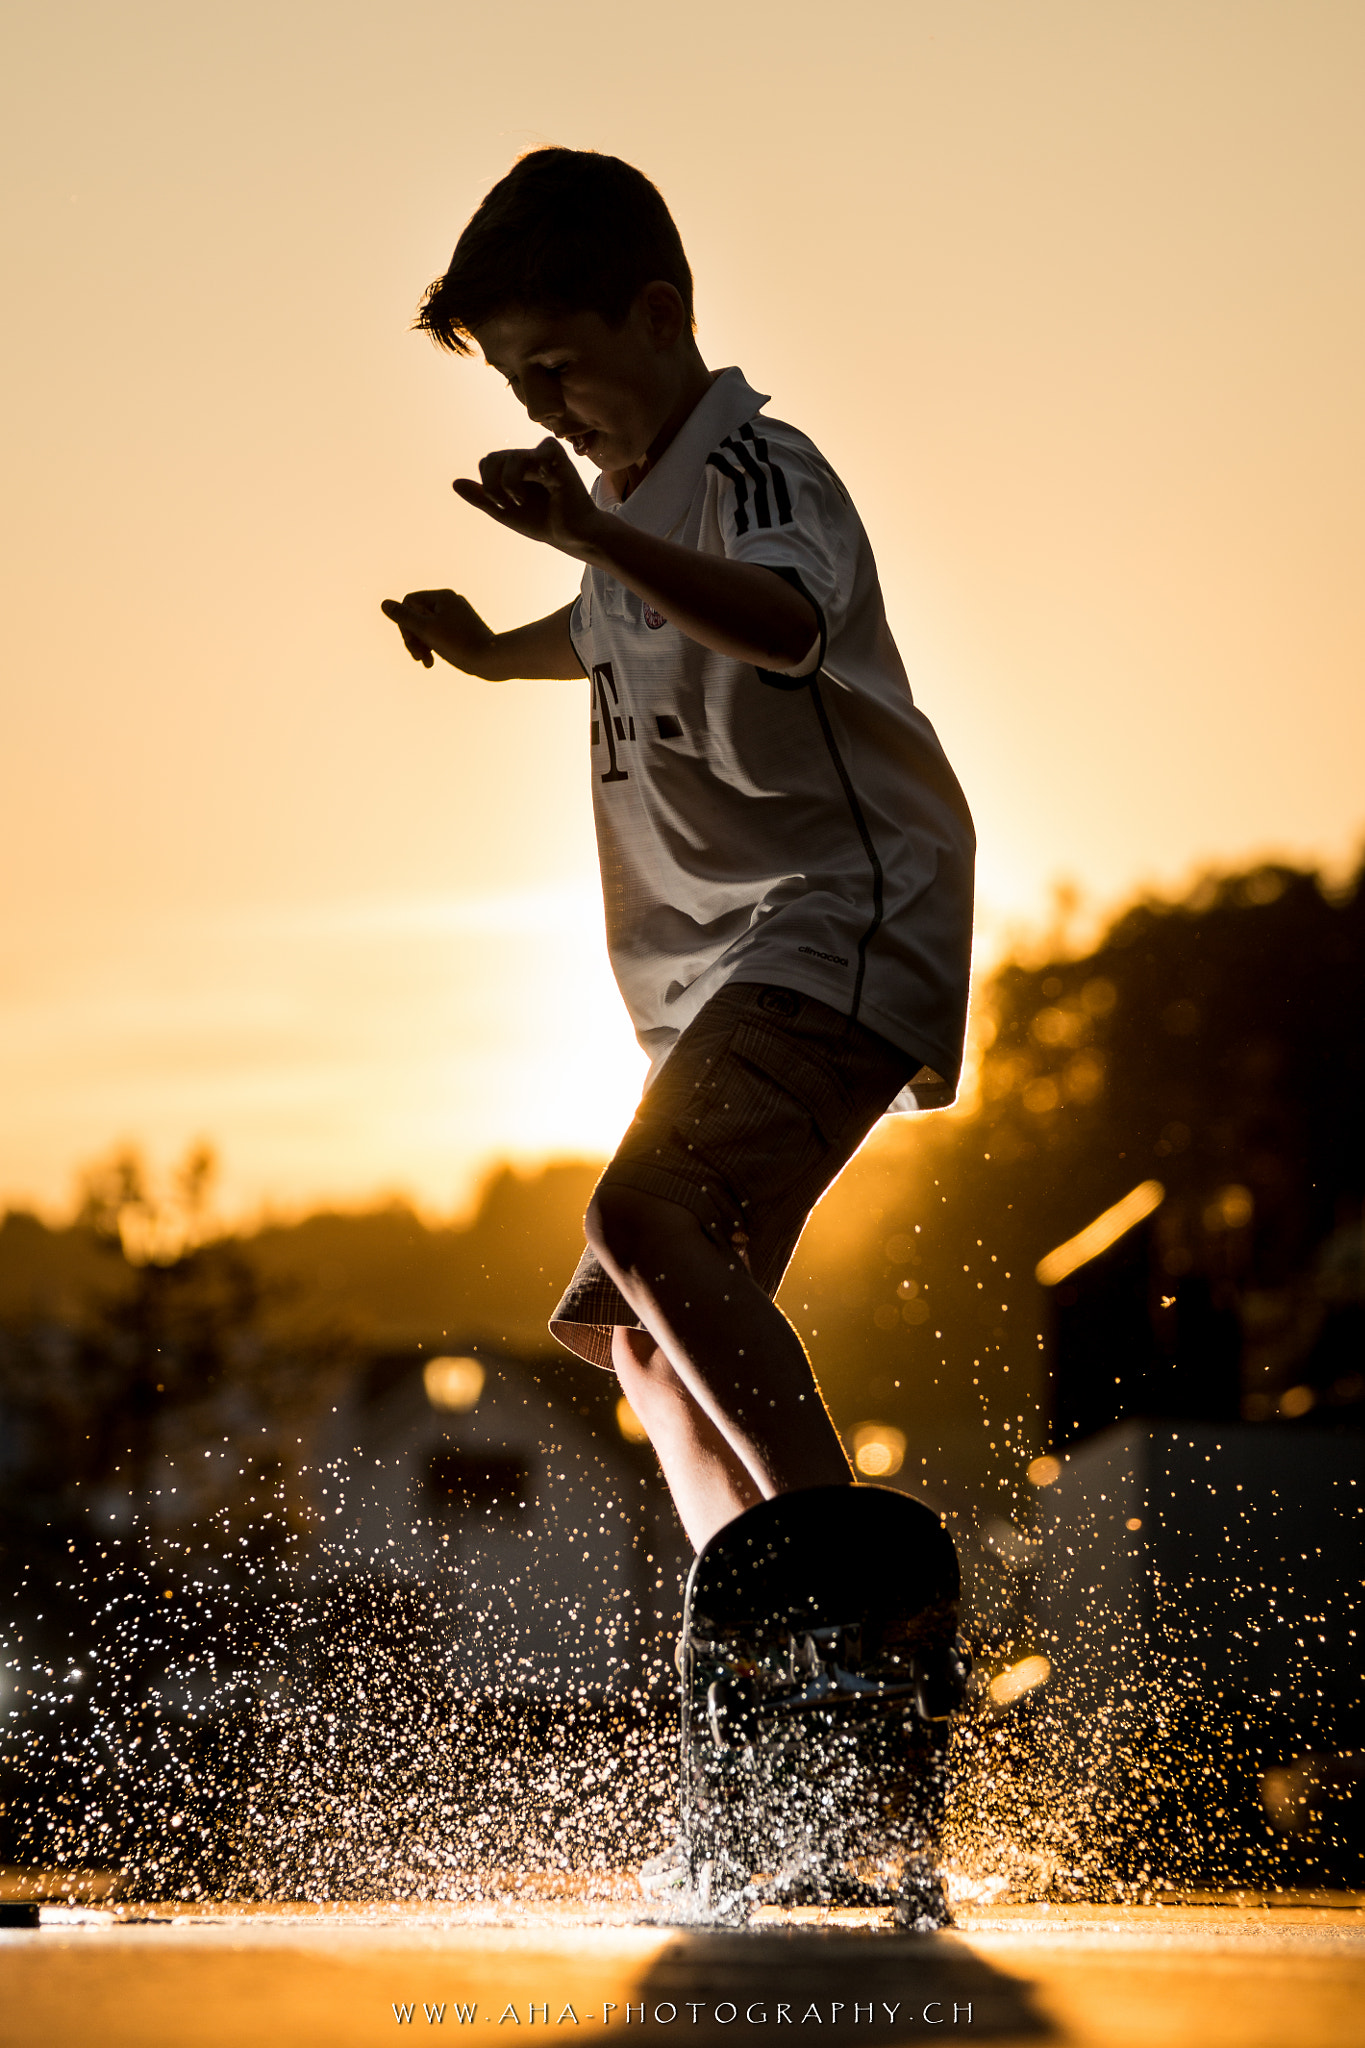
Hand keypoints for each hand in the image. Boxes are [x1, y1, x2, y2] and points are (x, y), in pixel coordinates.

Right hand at [379, 589, 493, 672]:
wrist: (492, 659)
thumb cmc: (459, 644)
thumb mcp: (426, 630)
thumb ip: (404, 617)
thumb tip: (384, 604)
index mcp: (442, 597)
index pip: (409, 602)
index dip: (404, 622)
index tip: (411, 641)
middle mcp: (451, 602)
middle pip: (417, 615)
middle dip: (413, 637)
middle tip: (416, 656)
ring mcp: (458, 616)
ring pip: (428, 627)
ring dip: (422, 645)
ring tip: (425, 662)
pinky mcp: (464, 631)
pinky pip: (440, 635)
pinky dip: (434, 647)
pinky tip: (432, 663)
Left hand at [453, 437, 602, 556]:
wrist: (570, 536)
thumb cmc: (542, 522)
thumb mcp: (504, 512)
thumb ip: (481, 498)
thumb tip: (455, 483)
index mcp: (515, 469)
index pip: (487, 462)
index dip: (487, 485)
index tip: (503, 505)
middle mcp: (527, 459)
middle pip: (493, 458)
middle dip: (493, 486)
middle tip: (508, 504)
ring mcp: (543, 458)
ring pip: (510, 456)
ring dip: (509, 484)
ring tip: (522, 500)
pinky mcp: (559, 460)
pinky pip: (538, 451)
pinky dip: (534, 470)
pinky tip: (542, 483)